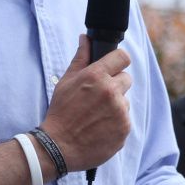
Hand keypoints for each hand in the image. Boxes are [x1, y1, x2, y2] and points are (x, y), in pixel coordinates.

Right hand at [40, 35, 131, 171]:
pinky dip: (116, 123)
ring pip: (125, 101)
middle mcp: (111, 91)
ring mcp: (120, 111)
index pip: (122, 57)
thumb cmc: (60, 112)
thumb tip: (86, 38)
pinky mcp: (124, 129)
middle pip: (126, 79)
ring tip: (96, 116)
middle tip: (98, 97)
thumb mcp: (66, 81)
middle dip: (115, 85)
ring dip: (115, 106)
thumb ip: (80, 58)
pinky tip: (100, 128)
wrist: (58, 146)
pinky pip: (125, 120)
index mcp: (96, 76)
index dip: (117, 61)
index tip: (113, 67)